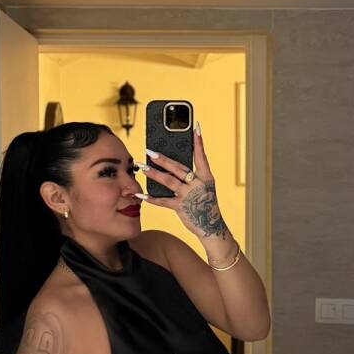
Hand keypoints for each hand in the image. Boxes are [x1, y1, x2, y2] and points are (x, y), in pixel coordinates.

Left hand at [135, 125, 228, 242]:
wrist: (212, 227)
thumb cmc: (205, 204)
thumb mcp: (203, 188)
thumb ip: (191, 177)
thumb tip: (171, 164)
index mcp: (206, 177)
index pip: (201, 156)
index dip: (198, 142)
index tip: (196, 127)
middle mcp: (198, 185)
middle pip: (178, 168)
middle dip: (163, 159)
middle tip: (149, 150)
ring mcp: (189, 196)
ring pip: (169, 181)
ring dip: (154, 173)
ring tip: (142, 166)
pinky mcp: (181, 208)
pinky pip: (164, 201)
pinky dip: (152, 198)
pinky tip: (141, 194)